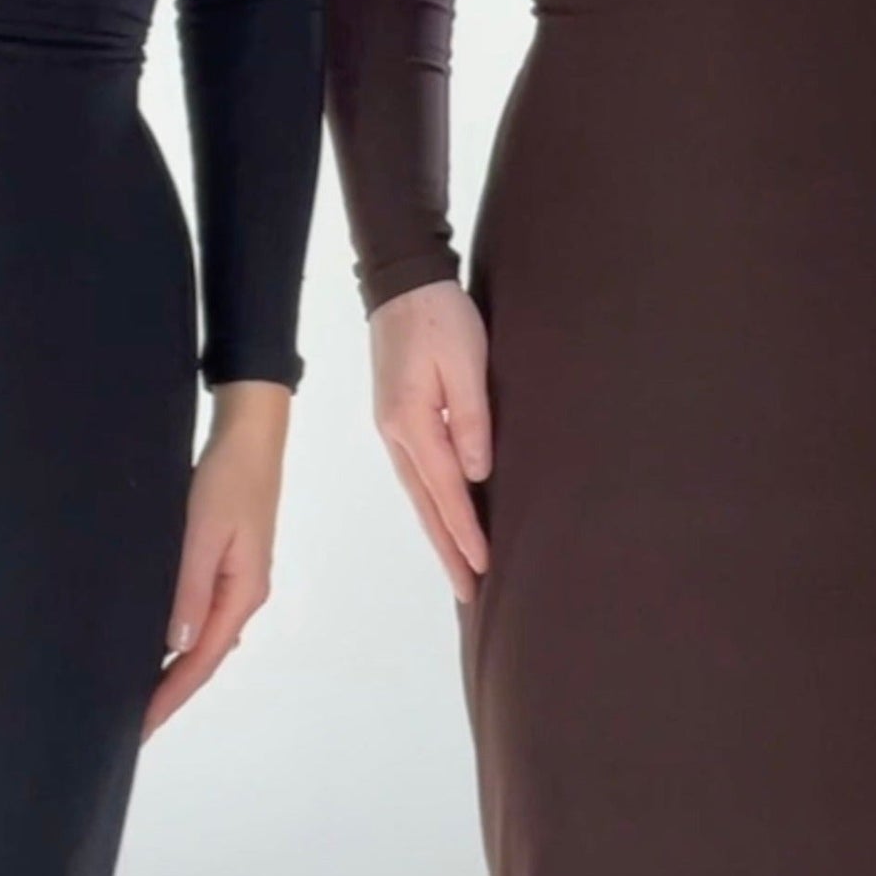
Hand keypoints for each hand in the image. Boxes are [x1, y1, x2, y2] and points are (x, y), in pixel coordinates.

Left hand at [144, 381, 290, 737]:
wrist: (250, 437)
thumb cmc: (227, 480)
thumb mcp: (203, 533)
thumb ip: (190, 589)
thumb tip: (176, 647)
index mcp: (241, 595)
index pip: (201, 661)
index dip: (169, 696)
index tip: (138, 726)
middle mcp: (242, 597)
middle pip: (203, 659)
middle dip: (169, 693)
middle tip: (130, 724)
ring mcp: (236, 584)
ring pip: (200, 641)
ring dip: (172, 671)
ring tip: (136, 696)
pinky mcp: (224, 566)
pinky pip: (198, 617)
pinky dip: (176, 642)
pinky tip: (155, 649)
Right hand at [370, 280, 491, 600]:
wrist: (403, 283)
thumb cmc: (441, 317)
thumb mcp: (465, 362)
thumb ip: (472, 418)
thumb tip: (478, 473)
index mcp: (412, 422)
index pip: (446, 490)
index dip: (465, 530)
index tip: (483, 565)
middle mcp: (396, 434)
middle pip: (425, 504)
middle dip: (448, 550)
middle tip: (468, 592)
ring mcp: (392, 429)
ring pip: (419, 494)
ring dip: (439, 533)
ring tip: (458, 569)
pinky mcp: (398, 420)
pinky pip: (418, 475)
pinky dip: (432, 504)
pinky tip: (443, 519)